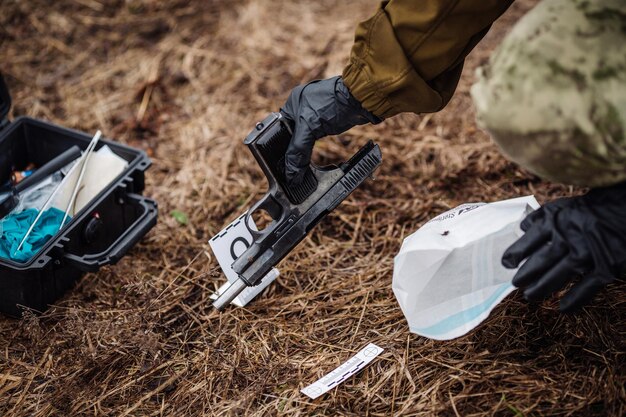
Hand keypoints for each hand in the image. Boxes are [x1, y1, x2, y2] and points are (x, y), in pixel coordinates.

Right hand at [280, 76, 380, 184]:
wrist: (360, 100)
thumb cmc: (333, 103)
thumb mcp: (309, 127)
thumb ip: (297, 149)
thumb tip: (291, 171)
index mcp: (292, 103)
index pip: (279, 130)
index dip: (279, 147)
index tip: (280, 164)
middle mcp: (301, 108)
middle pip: (291, 136)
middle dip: (292, 152)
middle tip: (290, 169)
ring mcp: (314, 115)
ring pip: (304, 139)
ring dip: (302, 153)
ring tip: (299, 168)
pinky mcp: (326, 123)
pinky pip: (315, 140)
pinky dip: (312, 150)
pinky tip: (309, 160)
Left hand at [502, 182, 625, 311]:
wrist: (625, 209)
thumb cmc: (590, 209)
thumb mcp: (563, 206)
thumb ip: (541, 217)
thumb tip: (520, 228)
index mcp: (555, 221)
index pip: (528, 240)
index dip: (515, 254)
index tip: (506, 263)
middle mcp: (568, 237)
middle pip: (540, 261)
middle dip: (525, 275)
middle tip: (515, 284)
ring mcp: (587, 253)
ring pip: (558, 276)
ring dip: (541, 288)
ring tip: (529, 296)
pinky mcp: (606, 266)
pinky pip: (586, 288)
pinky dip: (573, 300)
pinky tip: (562, 308)